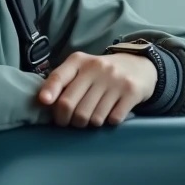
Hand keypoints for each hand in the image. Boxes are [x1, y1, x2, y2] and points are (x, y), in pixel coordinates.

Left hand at [37, 52, 157, 127]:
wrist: (140, 66)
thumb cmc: (102, 73)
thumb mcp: (82, 69)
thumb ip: (64, 82)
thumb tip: (45, 102)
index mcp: (79, 61)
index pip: (58, 77)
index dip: (49, 92)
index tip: (45, 103)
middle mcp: (96, 67)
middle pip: (70, 105)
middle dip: (67, 120)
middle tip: (71, 122)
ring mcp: (115, 79)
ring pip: (91, 117)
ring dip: (89, 123)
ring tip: (93, 116)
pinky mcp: (131, 91)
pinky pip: (112, 119)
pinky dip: (108, 122)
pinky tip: (110, 114)